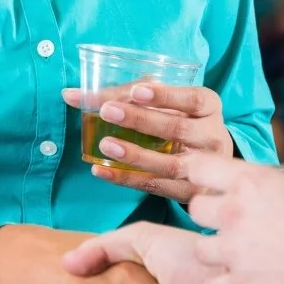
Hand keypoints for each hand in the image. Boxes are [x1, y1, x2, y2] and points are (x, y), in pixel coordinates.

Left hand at [61, 82, 233, 201]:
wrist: (211, 164)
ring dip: (135, 155)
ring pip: (170, 164)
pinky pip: (156, 186)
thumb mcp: (164, 102)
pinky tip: (102, 170)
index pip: (193, 98)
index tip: (137, 90)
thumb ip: (123, 95)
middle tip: (108, 112)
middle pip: (178, 129)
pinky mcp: (189, 192)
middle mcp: (213, 137)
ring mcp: (203, 168)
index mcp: (209, 107)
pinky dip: (126, 178)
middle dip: (141, 120)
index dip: (166, 95)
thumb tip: (70, 95)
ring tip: (105, 145)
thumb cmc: (179, 121)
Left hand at [186, 154, 283, 283]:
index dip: (200, 172)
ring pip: (199, 249)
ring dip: (215, 253)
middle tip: (231, 221)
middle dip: (210, 215)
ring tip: (236, 256)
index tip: (209, 180)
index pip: (199, 166)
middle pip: (196, 208)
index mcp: (251, 181)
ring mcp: (232, 250)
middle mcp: (233, 212)